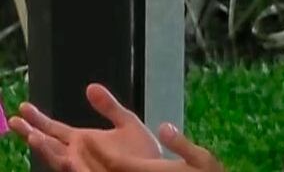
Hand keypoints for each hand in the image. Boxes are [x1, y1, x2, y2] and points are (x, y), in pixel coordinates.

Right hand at [9, 83, 161, 170]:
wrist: (156, 169)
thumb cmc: (142, 151)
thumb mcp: (126, 122)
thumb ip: (108, 106)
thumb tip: (90, 87)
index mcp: (83, 140)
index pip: (54, 129)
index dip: (38, 119)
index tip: (23, 107)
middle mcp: (78, 155)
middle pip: (49, 144)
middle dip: (31, 133)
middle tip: (15, 121)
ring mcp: (84, 167)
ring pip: (59, 159)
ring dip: (46, 149)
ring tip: (33, 136)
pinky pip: (77, 171)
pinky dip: (68, 164)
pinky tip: (63, 157)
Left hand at [82, 122, 224, 171]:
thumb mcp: (202, 160)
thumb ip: (181, 144)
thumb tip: (164, 126)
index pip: (114, 162)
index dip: (97, 149)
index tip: (84, 136)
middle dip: (84, 160)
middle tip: (71, 145)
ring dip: (87, 169)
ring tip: (73, 159)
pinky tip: (96, 170)